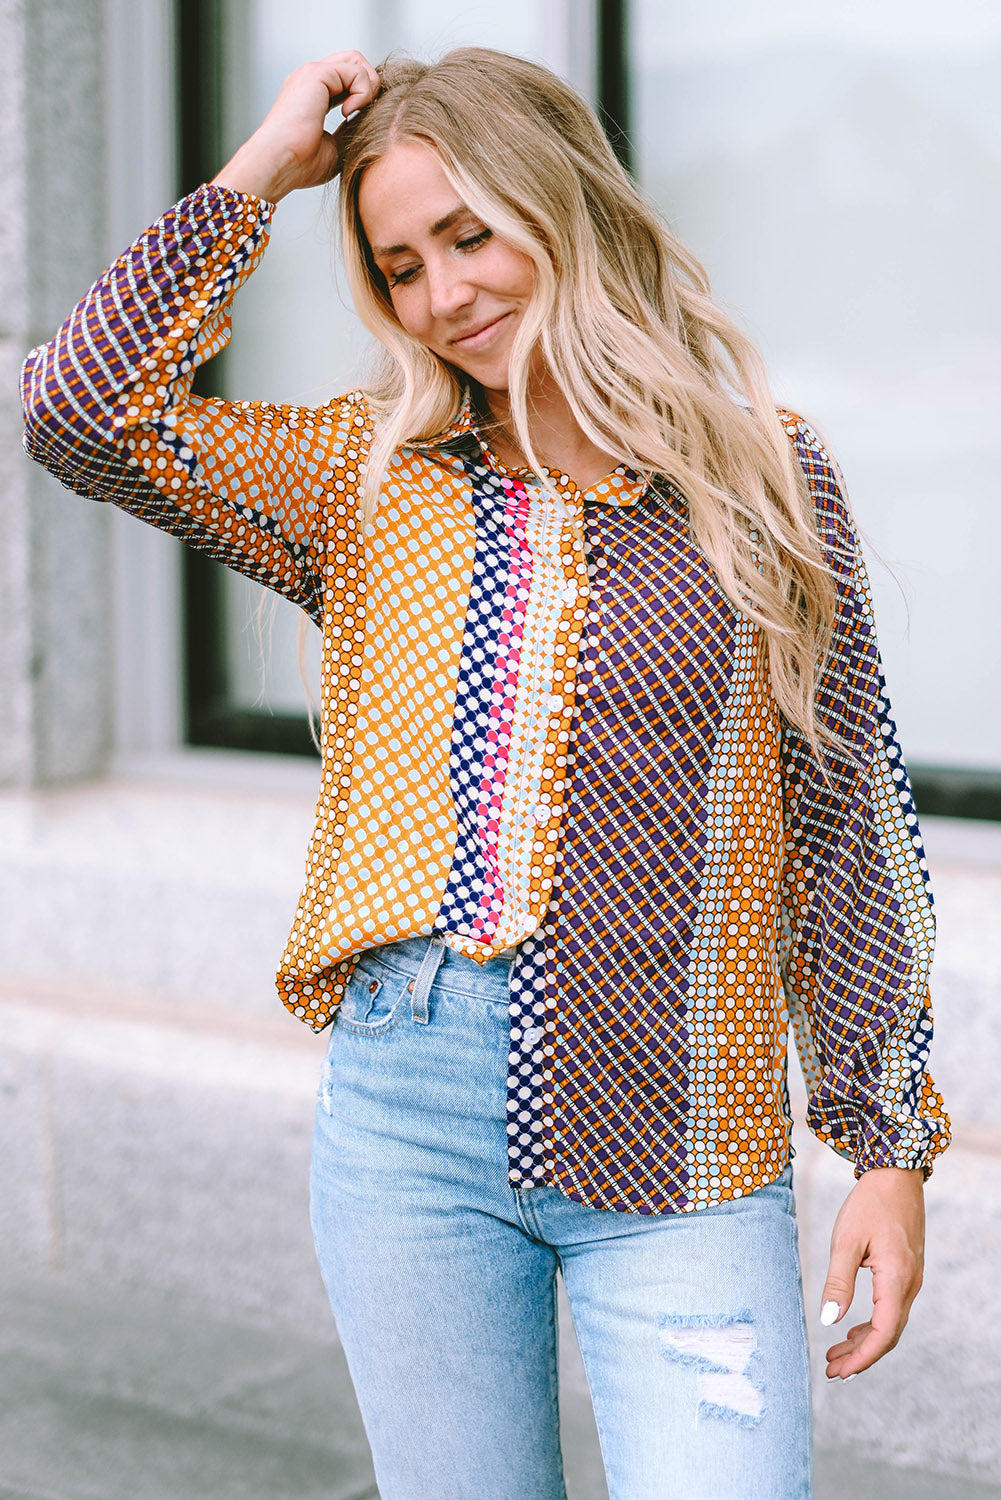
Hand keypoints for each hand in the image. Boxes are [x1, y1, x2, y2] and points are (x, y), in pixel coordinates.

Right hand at [211, 51, 379, 202]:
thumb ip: (352, 128)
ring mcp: (312, 74)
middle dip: (370, 84)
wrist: (281, 163)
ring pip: (357, 61)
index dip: (363, 94)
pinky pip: (356, 71)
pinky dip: (363, 91)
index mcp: (313, 95)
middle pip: (354, 61)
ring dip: (369, 87)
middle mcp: (311, 80)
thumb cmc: (302, 164)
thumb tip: (369, 118)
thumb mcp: (337, 147)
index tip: (361, 121)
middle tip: (365, 113)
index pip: (347, 78)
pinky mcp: (316, 73)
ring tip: (357, 112)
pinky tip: (349, 112)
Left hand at [820, 1165, 924, 1378]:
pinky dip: (872, 1325)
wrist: (896, 1176)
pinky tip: (852, 1327)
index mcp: (896, 1280)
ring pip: (890, 1323)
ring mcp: (910, 1279)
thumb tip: (828, 1319)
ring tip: (836, 1354)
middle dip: (860, 1356)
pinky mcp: (905, 1272)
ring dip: (864, 1342)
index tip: (838, 1371)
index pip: (883, 1334)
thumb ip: (838, 1281)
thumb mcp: (846, 1240)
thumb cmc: (870, 1204)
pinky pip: (891, 1309)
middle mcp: (909, 1285)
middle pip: (888, 1335)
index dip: (861, 1357)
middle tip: (832, 1369)